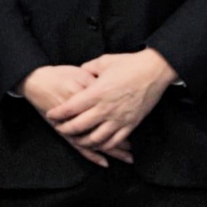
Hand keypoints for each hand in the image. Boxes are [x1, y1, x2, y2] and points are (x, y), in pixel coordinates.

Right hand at [21, 65, 127, 168]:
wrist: (36, 81)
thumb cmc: (59, 76)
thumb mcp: (81, 72)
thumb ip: (98, 81)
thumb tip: (115, 87)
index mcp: (86, 95)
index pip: (110, 108)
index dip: (125, 114)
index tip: (139, 118)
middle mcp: (81, 113)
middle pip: (107, 129)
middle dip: (122, 138)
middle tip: (136, 145)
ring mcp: (72, 124)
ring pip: (96, 141)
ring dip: (112, 150)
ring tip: (127, 156)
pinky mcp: (63, 131)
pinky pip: (80, 146)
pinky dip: (92, 155)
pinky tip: (104, 162)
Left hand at [44, 50, 174, 160]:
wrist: (155, 70)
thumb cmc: (130, 63)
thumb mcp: (104, 61)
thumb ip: (88, 68)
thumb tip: (80, 72)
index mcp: (97, 92)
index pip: (70, 108)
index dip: (58, 114)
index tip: (50, 115)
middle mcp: (106, 108)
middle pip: (79, 126)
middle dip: (66, 129)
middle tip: (59, 129)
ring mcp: (119, 118)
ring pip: (96, 138)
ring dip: (84, 141)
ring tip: (77, 140)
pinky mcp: (131, 123)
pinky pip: (115, 140)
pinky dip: (105, 145)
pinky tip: (99, 145)